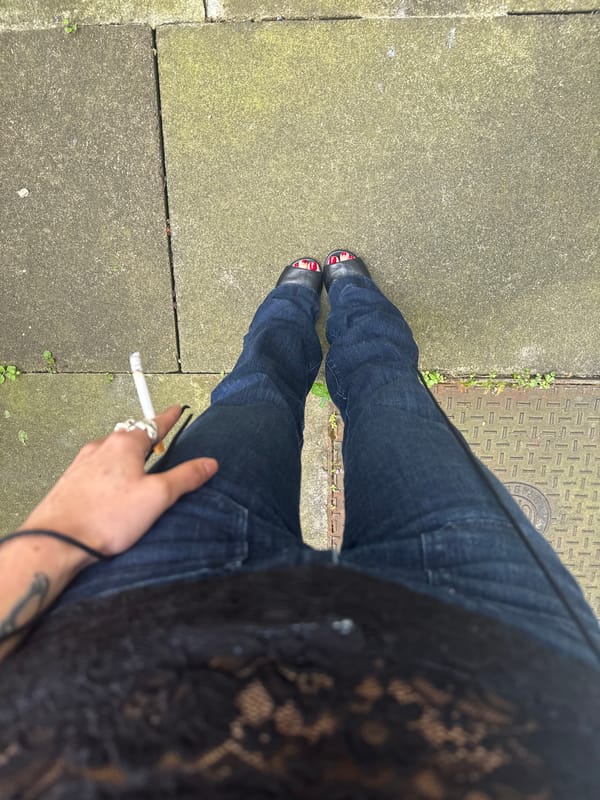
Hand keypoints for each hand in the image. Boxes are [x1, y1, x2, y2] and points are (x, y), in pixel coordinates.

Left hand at [17, 405, 217, 557]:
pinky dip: (110, 472)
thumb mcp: (157, 497)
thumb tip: (208, 463)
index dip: (168, 418)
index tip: (175, 410)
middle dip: (146, 438)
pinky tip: (112, 488)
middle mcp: (101, 448)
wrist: (56, 541)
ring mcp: (82, 464)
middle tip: (160, 441)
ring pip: (111, 452)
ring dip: (126, 456)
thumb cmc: (106, 518)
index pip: (154, 424)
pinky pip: (96, 469)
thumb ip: (185, 477)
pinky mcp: (71, 482)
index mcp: (125, 445)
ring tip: (138, 469)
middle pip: (130, 435)